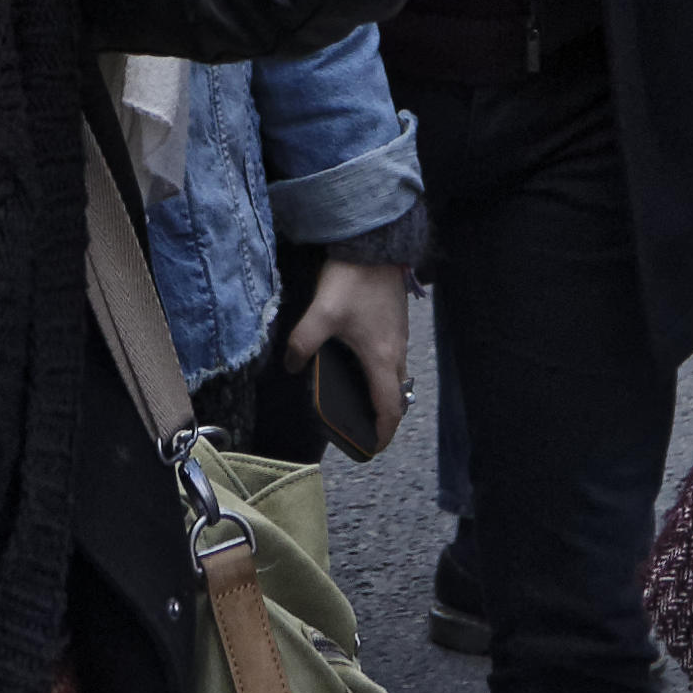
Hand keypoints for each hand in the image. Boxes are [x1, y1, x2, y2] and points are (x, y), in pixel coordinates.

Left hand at [284, 254, 412, 444]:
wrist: (374, 245)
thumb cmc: (352, 281)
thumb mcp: (321, 314)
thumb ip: (303, 344)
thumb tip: (292, 365)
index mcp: (382, 358)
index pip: (389, 408)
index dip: (383, 433)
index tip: (373, 447)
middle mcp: (397, 351)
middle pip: (397, 396)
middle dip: (383, 416)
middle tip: (363, 426)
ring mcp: (400, 336)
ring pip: (397, 375)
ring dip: (384, 392)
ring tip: (359, 397)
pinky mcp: (397, 322)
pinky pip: (394, 357)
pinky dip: (383, 371)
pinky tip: (360, 361)